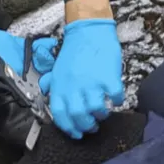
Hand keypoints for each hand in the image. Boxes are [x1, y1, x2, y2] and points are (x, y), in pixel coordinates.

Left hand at [39, 18, 123, 138]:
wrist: (89, 30)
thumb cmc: (74, 49)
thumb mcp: (57, 68)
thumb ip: (52, 84)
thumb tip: (47, 95)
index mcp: (60, 86)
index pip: (60, 115)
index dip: (68, 128)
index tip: (75, 133)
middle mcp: (74, 86)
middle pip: (79, 117)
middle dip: (86, 126)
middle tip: (92, 126)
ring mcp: (92, 82)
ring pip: (97, 111)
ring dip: (101, 116)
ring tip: (102, 113)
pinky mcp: (109, 77)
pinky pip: (115, 98)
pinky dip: (116, 102)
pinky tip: (115, 100)